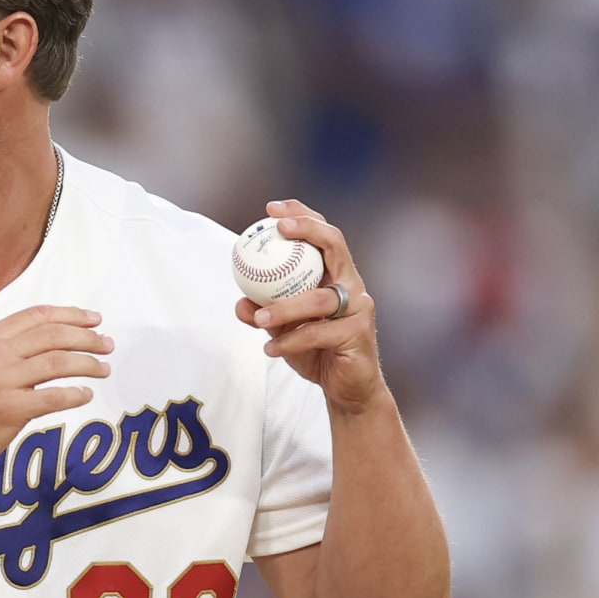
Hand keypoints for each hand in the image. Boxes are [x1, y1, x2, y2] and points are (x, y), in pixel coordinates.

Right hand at [0, 305, 112, 471]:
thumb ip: (6, 345)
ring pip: (58, 362)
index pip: (38, 316)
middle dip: (87, 337)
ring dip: (88, 364)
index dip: (71, 315)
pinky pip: (54, 397)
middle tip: (106, 344)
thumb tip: (51, 338)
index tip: (93, 319)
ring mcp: (2, 381)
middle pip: (54, 335)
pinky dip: (76, 394)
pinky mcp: (10, 409)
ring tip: (103, 368)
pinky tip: (85, 394)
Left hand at [234, 199, 384, 414]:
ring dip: (284, 307)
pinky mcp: (358, 334)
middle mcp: (350, 285)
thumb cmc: (315, 349)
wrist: (345, 388)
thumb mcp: (282, 327)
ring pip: (319, 298)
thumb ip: (263, 311)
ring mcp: (358, 308)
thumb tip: (239, 301)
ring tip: (256, 317)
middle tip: (278, 230)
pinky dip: (289, 341)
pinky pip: (317, 333)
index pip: (323, 235)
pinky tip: (269, 347)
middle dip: (308, 229)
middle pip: (335, 245)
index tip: (271, 209)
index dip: (302, 215)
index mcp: (334, 275)